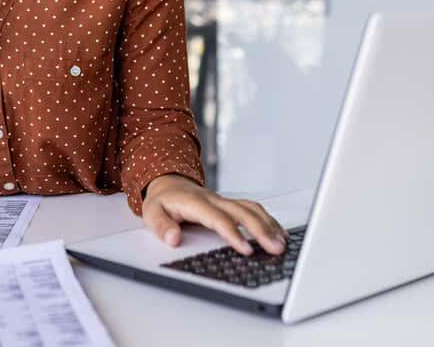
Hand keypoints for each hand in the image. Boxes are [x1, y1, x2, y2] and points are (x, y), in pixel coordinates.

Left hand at [141, 174, 286, 255]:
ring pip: (251, 208)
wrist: (167, 183)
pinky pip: (252, 208)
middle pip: (243, 212)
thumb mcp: (152, 213)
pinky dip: (268, 219)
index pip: (219, 219)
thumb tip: (173, 238)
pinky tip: (278, 232)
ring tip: (282, 243)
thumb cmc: (162, 200)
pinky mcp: (230, 204)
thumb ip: (161, 226)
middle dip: (261, 230)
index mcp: (196, 202)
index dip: (234, 234)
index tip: (246, 250)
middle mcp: (214, 199)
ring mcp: (224, 200)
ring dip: (268, 224)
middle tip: (275, 248)